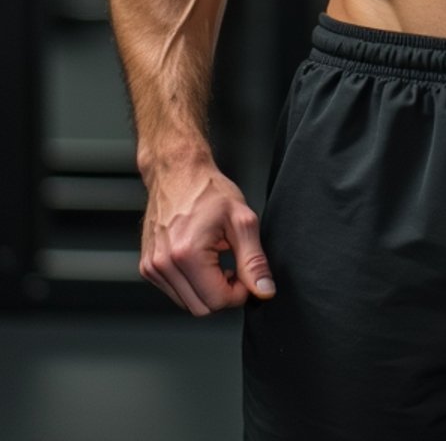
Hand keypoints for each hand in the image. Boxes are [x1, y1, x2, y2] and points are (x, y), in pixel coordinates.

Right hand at [140, 158, 275, 315]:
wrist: (177, 171)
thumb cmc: (208, 189)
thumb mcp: (241, 220)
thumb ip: (254, 260)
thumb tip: (264, 290)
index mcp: (186, 254)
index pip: (217, 301)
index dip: (239, 292)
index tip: (243, 271)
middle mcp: (163, 264)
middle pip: (200, 308)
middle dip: (222, 293)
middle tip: (232, 266)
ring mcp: (151, 267)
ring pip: (187, 303)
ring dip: (206, 289)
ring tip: (215, 258)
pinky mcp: (147, 267)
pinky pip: (175, 292)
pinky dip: (191, 283)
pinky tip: (200, 260)